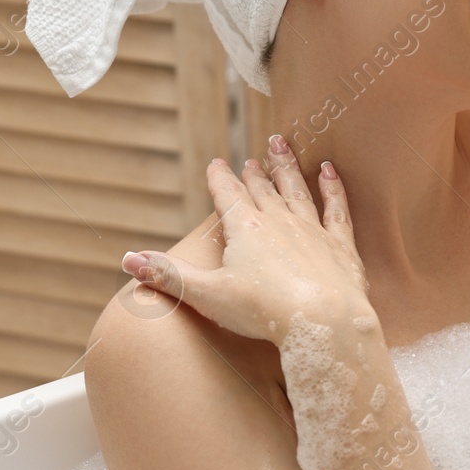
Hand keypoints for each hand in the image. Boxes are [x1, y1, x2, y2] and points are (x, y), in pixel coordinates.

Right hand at [122, 136, 371, 343]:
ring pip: (297, 190)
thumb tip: (128, 259)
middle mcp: (279, 222)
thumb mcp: (208, 295)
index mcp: (246, 230)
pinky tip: (330, 171)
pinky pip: (336, 208)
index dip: (220, 179)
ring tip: (282, 148)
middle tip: (253, 158)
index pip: (228, 196)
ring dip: (288, 169)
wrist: (324, 322)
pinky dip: (333, 188)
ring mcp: (312, 231)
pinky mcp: (340, 246)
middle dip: (255, 174)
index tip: (216, 163)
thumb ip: (170, 276)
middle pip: (264, 190)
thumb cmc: (264, 312)